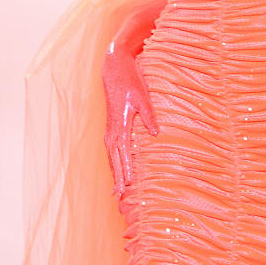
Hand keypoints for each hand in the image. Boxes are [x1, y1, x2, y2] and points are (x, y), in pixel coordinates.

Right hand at [102, 45, 158, 196]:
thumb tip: (155, 134)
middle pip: (114, 159)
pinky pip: (111, 150)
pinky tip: (116, 170)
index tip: (128, 185)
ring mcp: (110, 128)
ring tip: (116, 191)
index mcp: (120, 125)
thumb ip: (149, 116)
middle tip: (119, 197)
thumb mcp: (143, 96)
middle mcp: (112, 130)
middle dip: (117, 178)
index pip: (123, 153)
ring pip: (111, 156)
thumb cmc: (130, 80)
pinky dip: (113, 162)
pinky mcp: (111, 126)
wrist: (114, 67)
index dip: (126, 170)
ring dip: (114, 173)